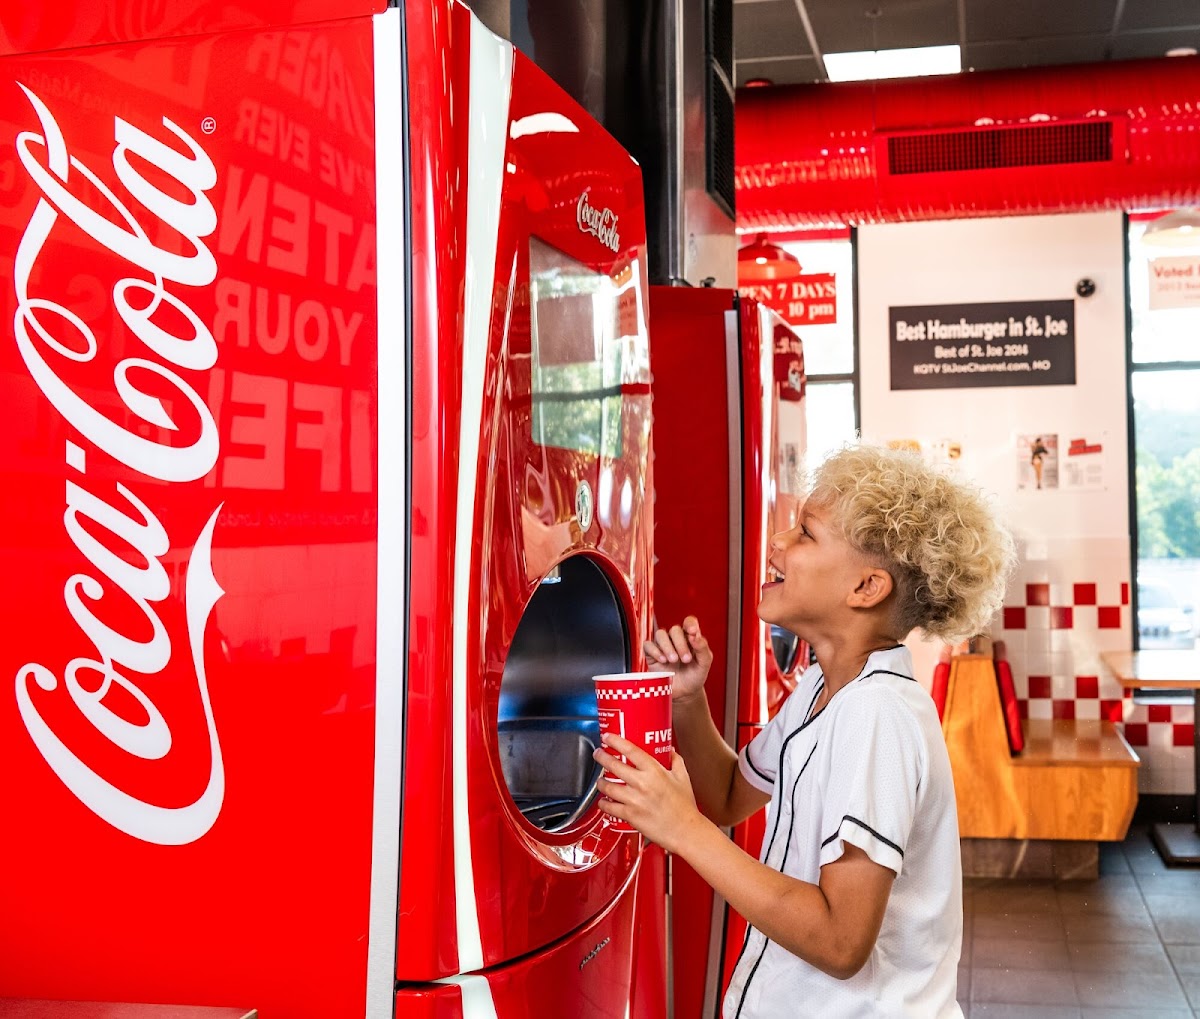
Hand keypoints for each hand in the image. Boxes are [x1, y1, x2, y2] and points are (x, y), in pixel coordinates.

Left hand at [593, 733, 705, 852]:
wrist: (685, 831)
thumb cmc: (685, 807)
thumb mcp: (683, 778)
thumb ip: (675, 761)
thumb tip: (670, 750)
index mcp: (655, 771)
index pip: (630, 750)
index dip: (615, 741)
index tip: (608, 736)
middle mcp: (642, 784)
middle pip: (614, 765)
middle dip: (602, 757)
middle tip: (599, 754)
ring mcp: (634, 800)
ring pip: (607, 786)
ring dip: (601, 781)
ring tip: (601, 779)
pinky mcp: (630, 816)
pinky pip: (609, 807)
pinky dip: (603, 803)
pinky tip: (604, 800)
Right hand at [644, 615, 711, 703]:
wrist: (684, 693)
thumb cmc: (694, 676)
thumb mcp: (704, 664)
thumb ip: (703, 648)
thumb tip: (695, 635)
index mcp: (690, 638)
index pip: (689, 622)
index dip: (689, 624)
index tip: (691, 632)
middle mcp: (676, 639)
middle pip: (675, 629)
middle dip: (680, 644)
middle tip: (686, 659)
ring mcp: (663, 646)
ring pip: (660, 634)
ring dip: (667, 646)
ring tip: (673, 660)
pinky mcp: (651, 654)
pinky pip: (648, 645)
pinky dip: (655, 651)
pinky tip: (662, 660)